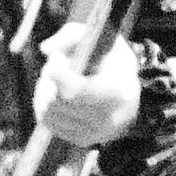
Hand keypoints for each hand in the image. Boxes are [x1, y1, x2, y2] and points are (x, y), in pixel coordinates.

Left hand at [35, 24, 141, 150]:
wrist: (131, 96)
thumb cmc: (114, 63)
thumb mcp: (104, 38)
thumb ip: (72, 34)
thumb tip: (46, 49)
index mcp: (118, 93)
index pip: (76, 91)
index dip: (58, 73)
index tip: (57, 58)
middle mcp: (108, 120)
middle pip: (57, 101)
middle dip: (49, 78)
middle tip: (58, 64)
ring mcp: (94, 134)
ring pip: (48, 112)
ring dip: (44, 91)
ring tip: (57, 78)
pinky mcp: (81, 141)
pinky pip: (48, 123)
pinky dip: (46, 105)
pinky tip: (57, 93)